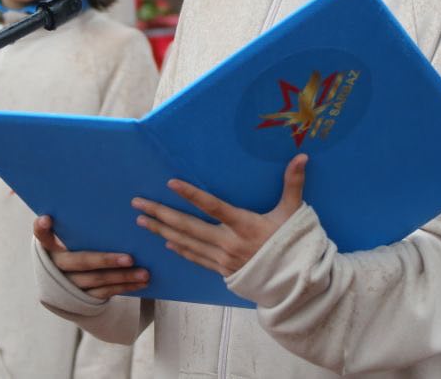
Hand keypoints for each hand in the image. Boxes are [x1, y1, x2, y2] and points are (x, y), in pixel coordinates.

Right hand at [33, 215, 149, 299]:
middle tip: (130, 258)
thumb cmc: (76, 245)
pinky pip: (105, 293)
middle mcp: (58, 265)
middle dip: (106, 261)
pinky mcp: (83, 298)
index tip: (46, 219)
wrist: (68, 278)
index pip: (42, 236)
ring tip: (144, 272)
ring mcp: (70, 284)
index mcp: (52, 247)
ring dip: (123, 277)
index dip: (42, 229)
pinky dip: (125, 287)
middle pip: (81, 262)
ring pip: (97, 281)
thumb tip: (106, 194)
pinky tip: (141, 282)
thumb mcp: (73, 235)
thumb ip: (81, 223)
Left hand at [132, 154, 306, 276]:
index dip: (191, 194)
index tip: (171, 183)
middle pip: (188, 226)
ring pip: (186, 242)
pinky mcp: (222, 270)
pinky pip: (195, 257)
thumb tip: (302, 157)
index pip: (212, 206)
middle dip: (160, 213)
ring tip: (142, 221)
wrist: (295, 283)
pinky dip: (179, 249)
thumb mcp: (294, 212)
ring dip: (162, 230)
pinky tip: (165, 240)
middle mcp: (229, 242)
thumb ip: (293, 184)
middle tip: (138, 204)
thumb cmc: (293, 244)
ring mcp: (223, 258)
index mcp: (244, 225)